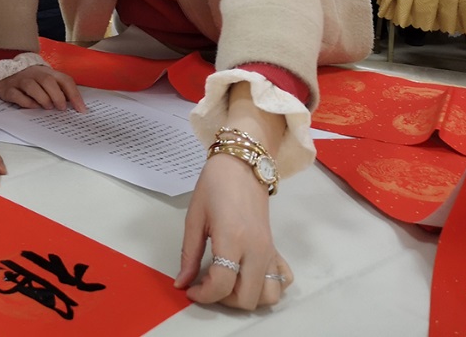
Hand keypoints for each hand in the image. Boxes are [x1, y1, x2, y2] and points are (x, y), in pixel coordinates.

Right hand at [0, 65, 86, 111]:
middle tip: (61, 108)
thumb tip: (72, 105)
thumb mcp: (46, 80)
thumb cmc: (31, 79)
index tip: (81, 109)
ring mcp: (20, 80)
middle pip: (48, 81)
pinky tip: (33, 107)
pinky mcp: (8, 89)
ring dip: (43, 98)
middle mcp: (34, 74)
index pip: (65, 80)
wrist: (4, 73)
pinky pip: (17, 95)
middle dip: (57, 96)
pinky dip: (26, 103)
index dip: (74, 95)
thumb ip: (58, 89)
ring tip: (48, 107)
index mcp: (48, 72)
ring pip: (32, 87)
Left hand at [174, 154, 292, 308]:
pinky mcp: (276, 248)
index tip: (191, 290)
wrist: (242, 165)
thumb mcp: (194, 218)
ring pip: (269, 296)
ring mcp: (270, 250)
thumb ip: (189, 254)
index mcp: (232, 239)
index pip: (222, 285)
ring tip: (229, 284)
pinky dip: (268, 286)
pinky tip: (249, 276)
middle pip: (247, 299)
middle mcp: (256, 249)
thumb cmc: (215, 186)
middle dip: (224, 300)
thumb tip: (182, 283)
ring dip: (247, 298)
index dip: (203, 295)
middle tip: (208, 285)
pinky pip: (283, 279)